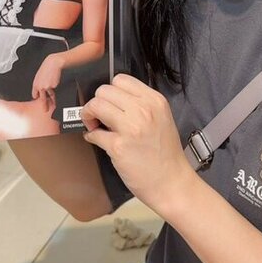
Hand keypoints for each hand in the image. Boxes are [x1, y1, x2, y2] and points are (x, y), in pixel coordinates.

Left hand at [31, 52, 66, 108]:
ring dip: (52, 99)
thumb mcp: (39, 76)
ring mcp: (47, 87)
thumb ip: (39, 84)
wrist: (52, 64)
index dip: (37, 97)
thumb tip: (40, 91)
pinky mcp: (53, 86)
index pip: (35, 94)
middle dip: (44, 105)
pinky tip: (55, 84)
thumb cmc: (46, 69)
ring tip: (54, 103)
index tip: (39, 101)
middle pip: (42, 99)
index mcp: (35, 84)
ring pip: (50, 95)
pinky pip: (54, 89)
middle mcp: (40, 87)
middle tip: (45, 110)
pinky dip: (55, 89)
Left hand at [81, 73, 195, 217]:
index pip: (121, 79)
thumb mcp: (161, 119)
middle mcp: (144, 110)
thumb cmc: (165, 154)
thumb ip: (140, 105)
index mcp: (155, 100)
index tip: (110, 104)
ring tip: (95, 126)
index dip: (110, 91)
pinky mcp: (119, 146)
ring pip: (95, 105)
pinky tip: (97, 140)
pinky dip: (90, 136)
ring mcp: (131, 128)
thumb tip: (112, 100)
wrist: (172, 183)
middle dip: (96, 103)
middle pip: (104, 90)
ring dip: (89, 115)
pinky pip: (93, 133)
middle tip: (99, 117)